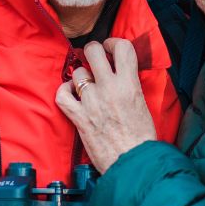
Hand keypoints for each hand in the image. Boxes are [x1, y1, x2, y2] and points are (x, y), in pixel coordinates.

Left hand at [55, 38, 156, 172]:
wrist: (133, 163)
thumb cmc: (141, 137)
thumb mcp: (142, 103)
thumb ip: (130, 84)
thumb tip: (122, 72)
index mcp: (129, 84)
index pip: (123, 47)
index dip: (114, 42)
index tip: (110, 48)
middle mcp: (109, 88)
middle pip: (93, 51)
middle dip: (93, 51)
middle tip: (94, 59)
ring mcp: (91, 102)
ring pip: (78, 73)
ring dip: (81, 77)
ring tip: (86, 86)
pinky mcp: (78, 117)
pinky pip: (61, 94)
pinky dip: (64, 91)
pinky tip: (71, 94)